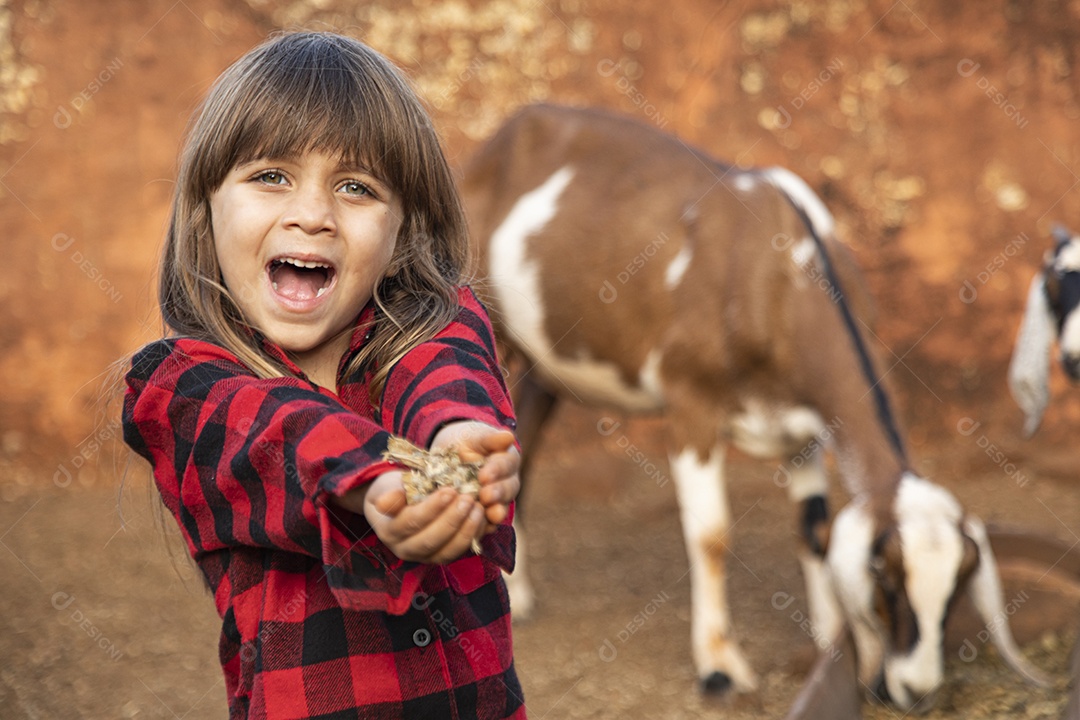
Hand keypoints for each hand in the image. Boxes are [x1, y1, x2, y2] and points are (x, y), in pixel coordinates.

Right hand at [355, 471, 487, 563]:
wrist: (401, 502)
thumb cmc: (395, 489)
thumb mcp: (389, 485)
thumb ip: (390, 493)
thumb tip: (385, 503)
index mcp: (390, 530)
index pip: (411, 522)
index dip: (431, 508)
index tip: (450, 490)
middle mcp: (405, 549)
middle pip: (430, 540)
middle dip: (452, 520)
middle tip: (468, 499)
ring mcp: (424, 557)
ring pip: (447, 551)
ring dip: (466, 530)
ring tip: (478, 508)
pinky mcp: (441, 557)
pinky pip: (458, 552)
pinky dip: (473, 536)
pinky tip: (483, 519)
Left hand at [431, 422, 520, 531]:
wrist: (451, 458)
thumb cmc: (466, 443)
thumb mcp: (473, 437)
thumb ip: (489, 439)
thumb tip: (509, 436)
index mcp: (507, 460)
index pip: (506, 464)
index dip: (497, 471)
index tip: (484, 475)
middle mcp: (507, 481)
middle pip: (508, 488)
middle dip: (498, 493)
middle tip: (485, 495)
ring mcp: (498, 500)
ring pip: (502, 506)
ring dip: (496, 511)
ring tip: (489, 514)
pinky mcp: (486, 515)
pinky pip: (490, 523)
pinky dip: (486, 527)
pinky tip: (479, 529)